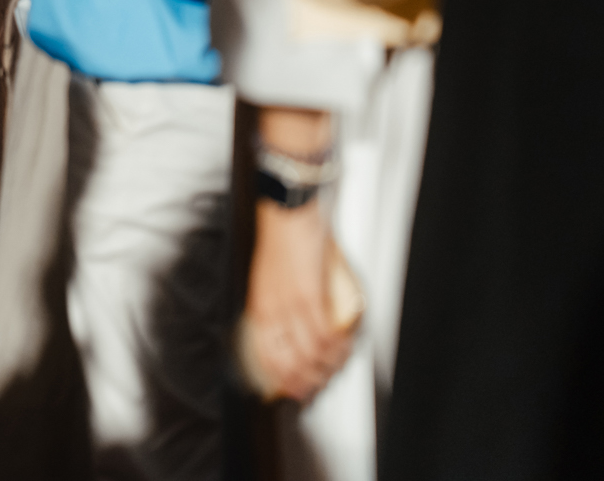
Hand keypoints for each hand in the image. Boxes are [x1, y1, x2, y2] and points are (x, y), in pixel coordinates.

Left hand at [244, 201, 357, 401]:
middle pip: (288, 360)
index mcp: (260, 306)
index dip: (278, 377)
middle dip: (302, 381)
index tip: (288, 388)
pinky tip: (343, 350)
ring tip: (333, 371)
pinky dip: (337, 348)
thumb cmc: (279, 240)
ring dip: (324, 368)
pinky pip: (324, 335)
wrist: (286, 214)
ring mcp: (291, 306)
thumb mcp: (269, 278)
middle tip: (314, 388)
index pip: (265, 355)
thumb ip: (279, 303)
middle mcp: (272, 310)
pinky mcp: (311, 297)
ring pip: (308, 353)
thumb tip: (294, 325)